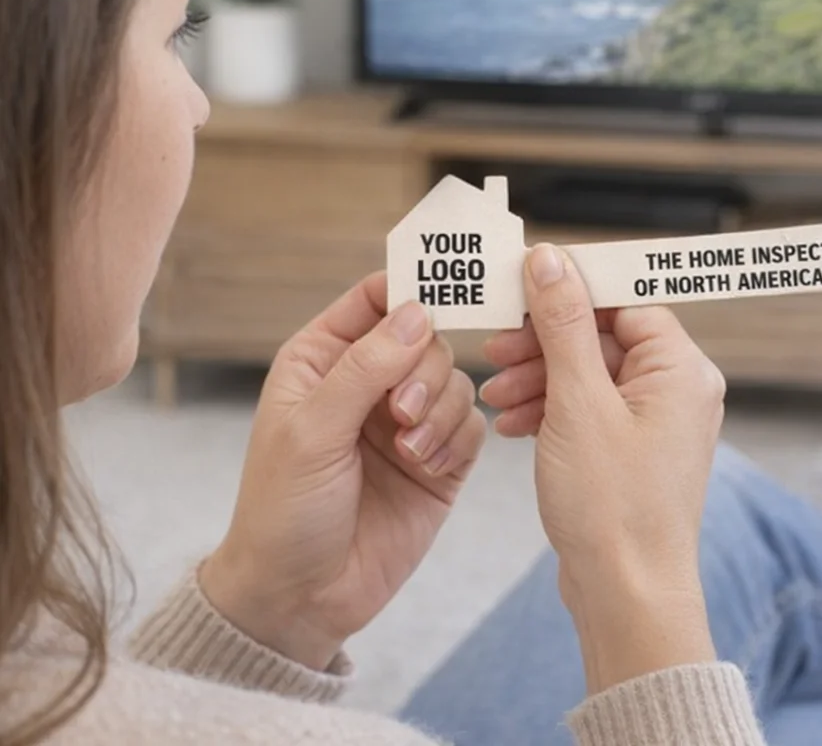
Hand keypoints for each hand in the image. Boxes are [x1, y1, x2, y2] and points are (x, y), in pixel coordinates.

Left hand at [200, 273, 485, 670]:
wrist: (302, 597)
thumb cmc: (284, 509)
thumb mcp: (312, 432)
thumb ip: (364, 369)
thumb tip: (416, 312)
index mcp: (325, 359)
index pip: (375, 299)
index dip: (409, 291)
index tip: (439, 297)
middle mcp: (368, 382)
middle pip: (426, 337)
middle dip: (424, 371)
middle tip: (402, 414)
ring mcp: (406, 420)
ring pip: (455, 378)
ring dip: (440, 411)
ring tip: (411, 452)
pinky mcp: (438, 458)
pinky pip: (471, 424)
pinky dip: (456, 441)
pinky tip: (427, 468)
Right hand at [481, 245, 725, 693]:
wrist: (625, 596)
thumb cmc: (613, 506)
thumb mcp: (577, 402)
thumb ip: (563, 325)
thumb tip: (550, 260)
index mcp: (680, 369)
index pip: (626, 300)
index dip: (572, 291)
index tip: (523, 288)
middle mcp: (675, 390)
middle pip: (601, 337)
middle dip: (544, 342)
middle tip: (495, 347)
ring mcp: (653, 422)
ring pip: (588, 374)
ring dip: (539, 378)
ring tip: (493, 393)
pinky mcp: (630, 449)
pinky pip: (587, 409)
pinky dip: (550, 409)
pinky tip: (512, 422)